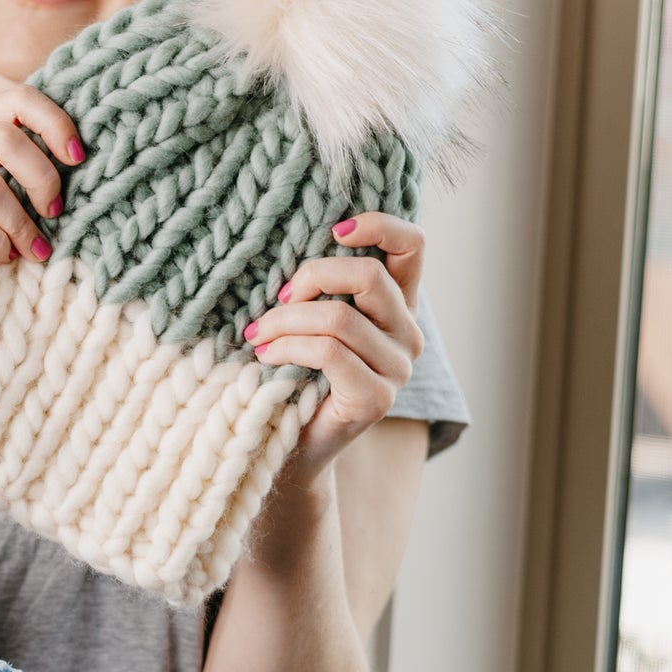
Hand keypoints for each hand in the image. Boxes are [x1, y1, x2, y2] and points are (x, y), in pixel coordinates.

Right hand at [0, 86, 84, 296]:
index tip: (79, 158)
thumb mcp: (18, 197)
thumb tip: (79, 150)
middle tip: (55, 214)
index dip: (54, 123)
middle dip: (42, 180)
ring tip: (34, 249)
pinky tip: (4, 259)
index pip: (15, 101)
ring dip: (20, 224)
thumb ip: (33, 166)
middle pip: (3, 139)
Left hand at [242, 211, 425, 489]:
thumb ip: (319, 285)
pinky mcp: (375, 399)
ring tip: (258, 333)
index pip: (413, 246)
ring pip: (339, 317)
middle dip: (312, 276)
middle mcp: (408, 334)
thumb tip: (286, 241)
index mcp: (397, 305)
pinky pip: (328, 353)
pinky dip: (287, 347)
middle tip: (276, 298)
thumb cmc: (295, 374)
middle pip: (369, 275)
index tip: (334, 230)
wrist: (293, 446)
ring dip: (286, 320)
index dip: (379, 226)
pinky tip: (266, 354)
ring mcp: (397, 369)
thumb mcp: (310, 318)